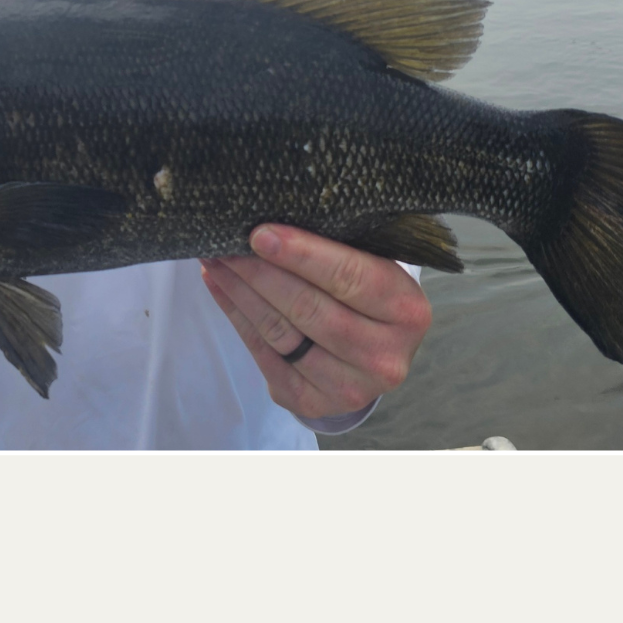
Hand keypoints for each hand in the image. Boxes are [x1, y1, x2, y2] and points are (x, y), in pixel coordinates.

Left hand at [200, 224, 433, 421]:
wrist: (370, 355)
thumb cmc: (366, 295)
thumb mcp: (373, 267)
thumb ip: (339, 249)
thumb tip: (272, 220)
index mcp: (407, 311)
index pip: (350, 277)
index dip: (302, 254)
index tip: (260, 233)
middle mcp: (384, 356)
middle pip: (309, 308)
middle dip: (260, 272)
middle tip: (225, 243)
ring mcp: (349, 387)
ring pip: (281, 333)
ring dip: (241, 293)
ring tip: (215, 261)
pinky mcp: (312, 402)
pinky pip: (264, 354)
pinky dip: (238, 317)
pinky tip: (221, 289)